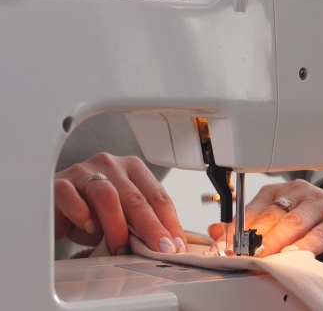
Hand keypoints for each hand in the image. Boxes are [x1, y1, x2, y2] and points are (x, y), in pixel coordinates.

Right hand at [54, 152, 185, 254]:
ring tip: (121, 247)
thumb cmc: (93, 212)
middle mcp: (111, 165)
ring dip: (117, 225)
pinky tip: (88, 228)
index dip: (169, 222)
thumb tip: (168, 247)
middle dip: (151, 227)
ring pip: (107, 195)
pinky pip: (71, 196)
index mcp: (133, 169)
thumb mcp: (123, 218)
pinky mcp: (59, 183)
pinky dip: (82, 214)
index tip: (176, 245)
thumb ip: (142, 226)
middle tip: (159, 248)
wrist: (55, 208)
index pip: (158, 195)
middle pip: (136, 197)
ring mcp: (84, 172)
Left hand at [208, 178, 322, 256]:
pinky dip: (305, 245)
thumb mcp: (283, 216)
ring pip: (293, 223)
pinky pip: (320, 234)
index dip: (235, 230)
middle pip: (271, 216)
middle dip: (252, 238)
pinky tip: (294, 254)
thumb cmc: (316, 217)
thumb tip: (216, 231)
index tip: (222, 248)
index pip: (253, 209)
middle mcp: (300, 193)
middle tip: (238, 255)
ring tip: (262, 256)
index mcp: (281, 191)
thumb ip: (251, 224)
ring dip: (275, 242)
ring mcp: (321, 205)